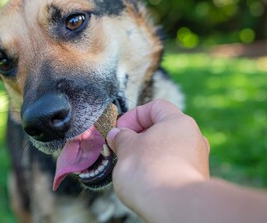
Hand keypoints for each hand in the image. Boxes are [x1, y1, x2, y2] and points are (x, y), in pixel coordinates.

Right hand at [107, 100, 209, 216]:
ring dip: (146, 151)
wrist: (175, 207)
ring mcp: (196, 158)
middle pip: (161, 127)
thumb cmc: (150, 171)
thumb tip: (117, 134)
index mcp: (178, 122)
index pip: (155, 106)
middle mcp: (192, 137)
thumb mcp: (127, 148)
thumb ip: (121, 137)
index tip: (119, 130)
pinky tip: (144, 178)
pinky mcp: (194, 177)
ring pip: (166, 147)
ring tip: (130, 164)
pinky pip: (172, 164)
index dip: (133, 115)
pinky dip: (157, 166)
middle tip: (121, 147)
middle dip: (138, 135)